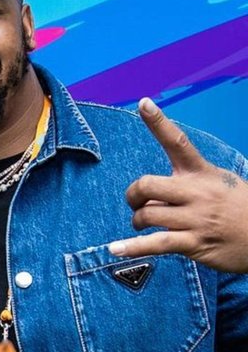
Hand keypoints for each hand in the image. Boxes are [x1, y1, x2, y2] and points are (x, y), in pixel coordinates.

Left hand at [109, 99, 247, 273]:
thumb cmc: (235, 207)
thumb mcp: (219, 182)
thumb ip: (187, 182)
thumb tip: (152, 194)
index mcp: (202, 172)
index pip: (178, 142)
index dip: (158, 122)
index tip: (143, 103)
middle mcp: (197, 192)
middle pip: (147, 184)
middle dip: (133, 194)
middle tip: (136, 202)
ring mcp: (195, 218)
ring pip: (147, 215)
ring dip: (137, 221)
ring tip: (142, 225)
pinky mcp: (193, 242)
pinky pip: (156, 243)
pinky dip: (133, 247)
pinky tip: (116, 248)